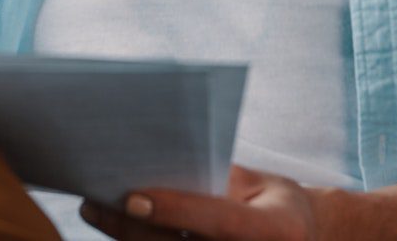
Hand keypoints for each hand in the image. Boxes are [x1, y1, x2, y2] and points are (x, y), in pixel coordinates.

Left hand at [81, 166, 317, 240]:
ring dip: (126, 236)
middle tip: (94, 200)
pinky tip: (115, 224)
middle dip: (132, 227)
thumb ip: (216, 178)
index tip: (132, 195)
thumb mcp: (258, 183)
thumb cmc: (273, 202)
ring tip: (94, 209)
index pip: (218, 221)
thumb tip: (157, 163)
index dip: (175, 210)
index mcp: (277, 231)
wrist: (302, 240)